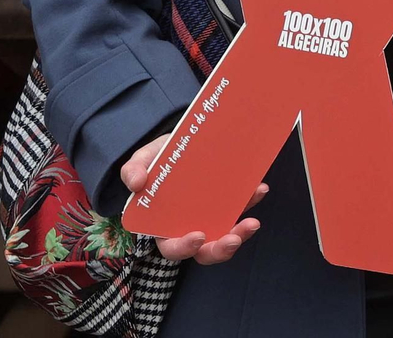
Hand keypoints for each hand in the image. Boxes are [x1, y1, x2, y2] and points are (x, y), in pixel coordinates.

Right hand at [121, 134, 267, 263]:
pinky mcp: (228, 202)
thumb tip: (135, 183)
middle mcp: (190, 226)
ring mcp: (212, 216)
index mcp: (164, 225)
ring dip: (241, 232)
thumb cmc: (158, 159)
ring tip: (253, 223)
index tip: (198, 237)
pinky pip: (241, 207)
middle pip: (205, 250)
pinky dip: (251, 201)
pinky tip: (259, 189)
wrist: (182, 141)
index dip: (184, 248)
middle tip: (233, 239)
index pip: (172, 247)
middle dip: (220, 249)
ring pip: (227, 235)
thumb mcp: (141, 161)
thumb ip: (132, 170)